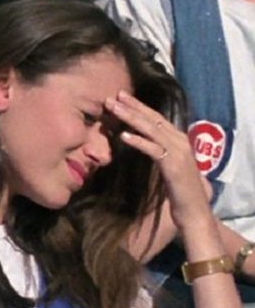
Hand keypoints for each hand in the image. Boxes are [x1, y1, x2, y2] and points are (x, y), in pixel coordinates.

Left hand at [106, 91, 215, 232]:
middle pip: (154, 119)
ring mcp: (179, 153)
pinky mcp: (173, 166)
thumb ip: (158, 151)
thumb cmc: (179, 191)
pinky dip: (138, 141)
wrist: (194, 211)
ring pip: (152, 130)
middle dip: (133, 107)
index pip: (157, 118)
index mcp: (180, 140)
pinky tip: (123, 136)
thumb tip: (138, 141)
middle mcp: (181, 142)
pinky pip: (153, 150)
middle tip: (113, 96)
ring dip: (131, 118)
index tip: (121, 97)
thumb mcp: (167, 166)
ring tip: (114, 108)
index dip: (140, 107)